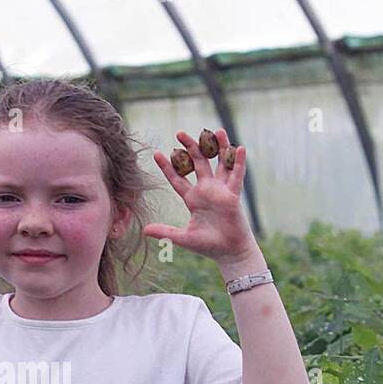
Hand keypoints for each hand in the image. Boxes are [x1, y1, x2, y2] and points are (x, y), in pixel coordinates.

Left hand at [143, 129, 260, 268]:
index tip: (156, 153)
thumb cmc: (208, 245)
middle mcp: (206, 190)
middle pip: (197, 163)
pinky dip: (238, 162)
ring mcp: (221, 191)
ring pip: (219, 164)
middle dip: (190, 148)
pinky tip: (238, 148)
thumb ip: (165, 231)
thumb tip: (144, 231)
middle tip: (180, 133)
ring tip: (214, 131)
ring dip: (218, 147)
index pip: (177, 178)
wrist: (229, 252)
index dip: (168, 166)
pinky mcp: (233, 195)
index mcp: (192, 198)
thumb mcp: (183, 237)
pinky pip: (236, 176)